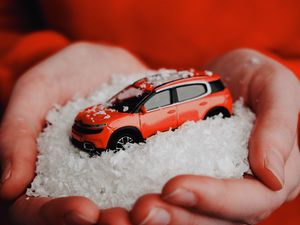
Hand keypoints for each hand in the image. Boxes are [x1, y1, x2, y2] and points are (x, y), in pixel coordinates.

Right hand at [0, 42, 147, 224]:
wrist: (108, 64)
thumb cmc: (67, 74)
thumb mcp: (37, 90)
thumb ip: (18, 130)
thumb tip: (8, 185)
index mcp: (41, 169)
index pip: (33, 209)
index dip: (53, 214)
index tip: (84, 210)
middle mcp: (72, 177)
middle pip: (78, 217)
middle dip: (100, 222)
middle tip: (122, 219)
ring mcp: (105, 173)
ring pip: (111, 206)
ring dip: (128, 217)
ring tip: (146, 210)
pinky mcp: (133, 164)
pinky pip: (140, 183)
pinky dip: (150, 193)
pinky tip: (165, 193)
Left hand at [130, 49, 299, 224]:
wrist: (222, 75)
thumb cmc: (251, 75)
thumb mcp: (274, 85)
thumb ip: (278, 125)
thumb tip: (272, 176)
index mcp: (276, 173)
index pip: (251, 200)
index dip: (214, 199)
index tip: (172, 185)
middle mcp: (246, 189)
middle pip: (216, 220)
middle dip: (179, 217)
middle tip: (142, 208)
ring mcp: (217, 188)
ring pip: (193, 217)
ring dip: (162, 218)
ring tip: (129, 212)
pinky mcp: (194, 180)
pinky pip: (175, 201)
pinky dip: (154, 204)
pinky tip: (125, 205)